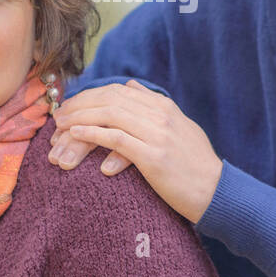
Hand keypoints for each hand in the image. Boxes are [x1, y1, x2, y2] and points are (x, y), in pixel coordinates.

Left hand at [49, 81, 221, 223]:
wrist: (216, 191)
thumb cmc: (195, 164)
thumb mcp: (178, 126)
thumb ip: (154, 105)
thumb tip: (132, 85)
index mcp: (164, 106)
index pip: (119, 91)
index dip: (91, 95)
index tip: (72, 105)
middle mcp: (160, 115)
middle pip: (110, 99)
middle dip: (81, 104)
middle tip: (59, 114)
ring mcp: (157, 134)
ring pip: (110, 114)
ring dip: (81, 117)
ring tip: (61, 124)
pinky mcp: (153, 156)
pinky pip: (116, 138)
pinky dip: (93, 133)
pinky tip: (76, 133)